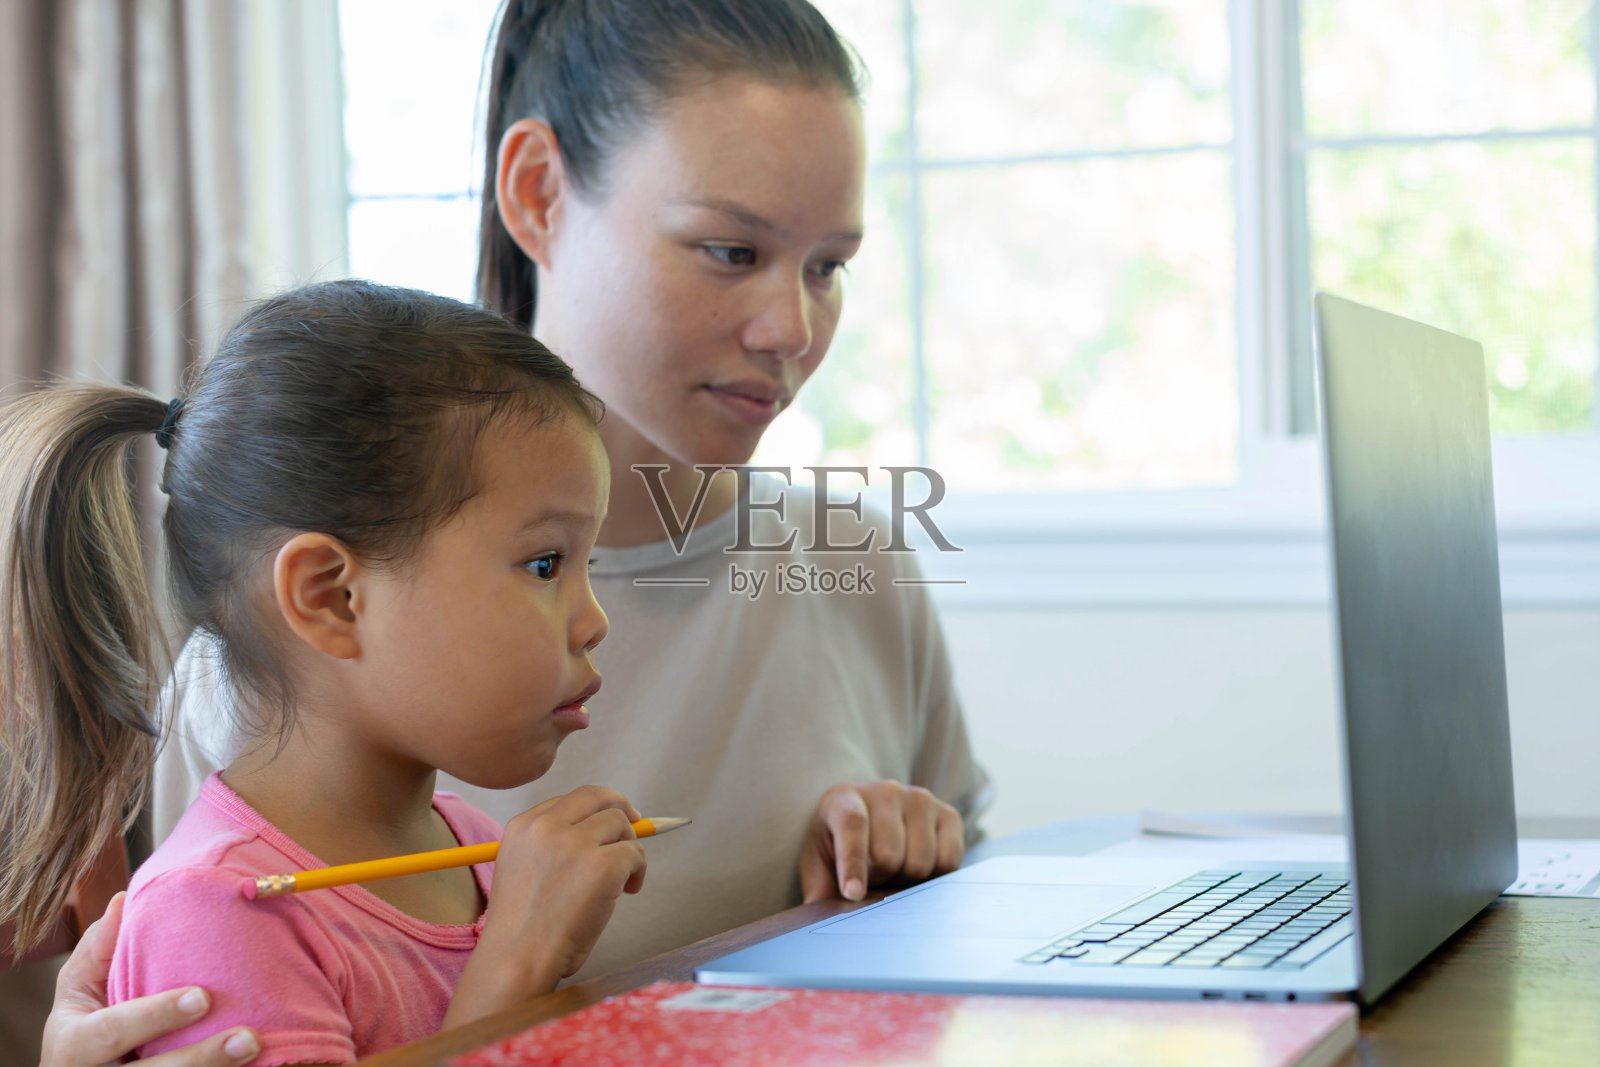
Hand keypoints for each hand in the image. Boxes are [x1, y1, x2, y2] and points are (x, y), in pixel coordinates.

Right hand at [40, 892, 259, 1066]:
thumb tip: (125, 900)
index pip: (112, 1031)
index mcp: (71, 1045)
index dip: (156, 1015)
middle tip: (249, 1038)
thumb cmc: (86, 1023)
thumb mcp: (79, 989)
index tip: (203, 997)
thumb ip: (99, 950)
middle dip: (199, 1059)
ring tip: (256, 1050)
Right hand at [446, 786, 646, 1025]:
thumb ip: (554, 845)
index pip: (571, 800)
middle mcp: (546, 827)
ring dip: (629, 847)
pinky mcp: (601, 865)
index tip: (610, 824)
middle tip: (636, 827)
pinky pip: (635, 854)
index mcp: (523, 826)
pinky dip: (639, 871)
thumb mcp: (525, 868)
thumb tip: (606, 829)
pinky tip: (628, 891)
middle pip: (598, 796)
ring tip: (623, 879)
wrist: (518, 959)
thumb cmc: (525, 928)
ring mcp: (575, 844)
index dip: (596, 809)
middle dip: (622, 808)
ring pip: (620, 822)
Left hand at [798, 780, 963, 903]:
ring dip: (906, 879)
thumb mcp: (819, 866)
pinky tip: (917, 870)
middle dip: (880, 879)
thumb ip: (819, 890)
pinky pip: (949, 860)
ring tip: (893, 871)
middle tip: (873, 879)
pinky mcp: (948, 814)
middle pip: (889, 854)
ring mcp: (919, 800)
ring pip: (920, 862)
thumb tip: (818, 924)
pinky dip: (935, 877)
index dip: (853, 863)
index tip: (852, 894)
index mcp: (844, 798)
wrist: (867, 824)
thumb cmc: (838, 849)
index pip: (853, 825)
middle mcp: (885, 791)